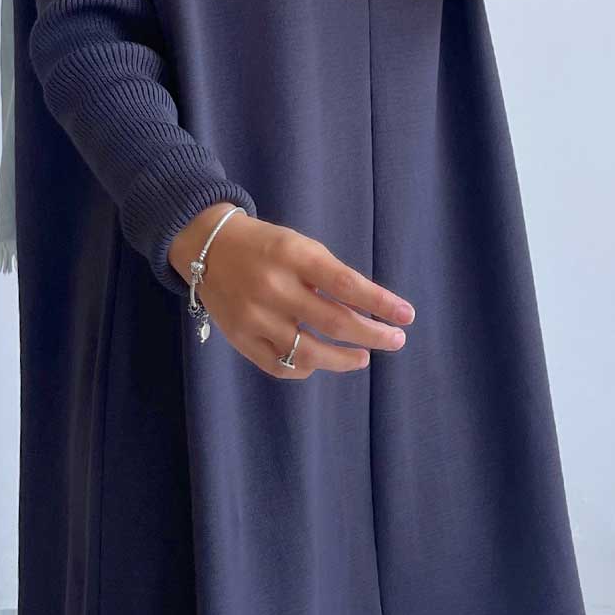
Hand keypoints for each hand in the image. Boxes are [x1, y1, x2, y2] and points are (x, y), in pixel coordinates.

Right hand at [169, 206, 415, 379]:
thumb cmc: (266, 246)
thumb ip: (330, 275)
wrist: (207, 248)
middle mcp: (274, 287)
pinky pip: (281, 365)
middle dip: (372, 334)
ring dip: (343, 359)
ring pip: (309, 352)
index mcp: (293, 256)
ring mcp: (255, 317)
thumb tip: (369, 311)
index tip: (407, 315)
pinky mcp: (240, 339)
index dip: (380, 303)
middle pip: (333, 321)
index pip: (346, 284)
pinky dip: (306, 368)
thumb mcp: (299, 246)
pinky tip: (319, 362)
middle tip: (395, 340)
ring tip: (362, 358)